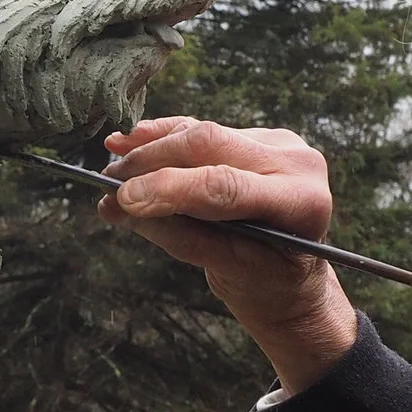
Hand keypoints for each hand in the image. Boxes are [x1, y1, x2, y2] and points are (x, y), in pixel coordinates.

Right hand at [97, 118, 359, 394]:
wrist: (291, 272)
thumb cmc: (267, 281)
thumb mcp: (228, 272)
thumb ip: (179, 237)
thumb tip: (121, 208)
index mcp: (301, 202)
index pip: (225, 185)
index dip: (168, 188)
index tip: (123, 198)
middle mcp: (297, 162)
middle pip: (209, 144)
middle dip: (151, 162)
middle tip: (109, 183)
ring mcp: (279, 143)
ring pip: (200, 134)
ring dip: (150, 149)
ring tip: (112, 167)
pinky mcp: (257, 136)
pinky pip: (202, 130)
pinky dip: (163, 137)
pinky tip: (130, 140)